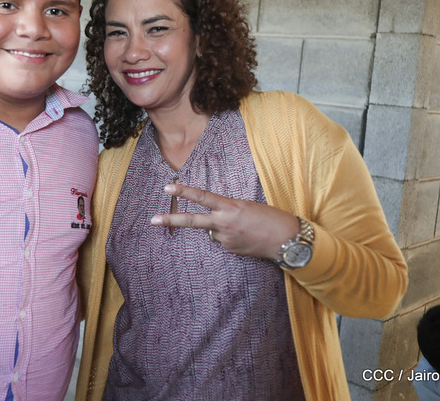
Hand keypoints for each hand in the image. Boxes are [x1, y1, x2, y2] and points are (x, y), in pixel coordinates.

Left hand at [151, 183, 299, 259]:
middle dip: (171, 220)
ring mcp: (226, 239)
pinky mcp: (230, 250)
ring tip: (244, 228)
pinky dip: (230, 237)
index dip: (184, 192)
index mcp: (229, 207)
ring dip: (221, 228)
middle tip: (153, 220)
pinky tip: (245, 237)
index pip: (202, 197)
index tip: (168, 188)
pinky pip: (223, 241)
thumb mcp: (246, 206)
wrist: (287, 239)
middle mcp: (224, 223)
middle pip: (192, 221)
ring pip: (212, 231)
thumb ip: (226, 211)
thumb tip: (213, 223)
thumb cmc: (270, 217)